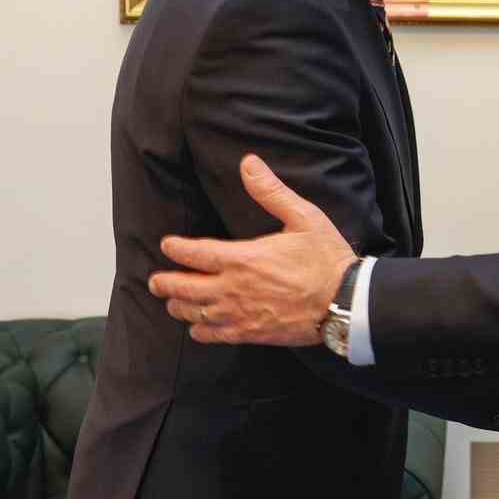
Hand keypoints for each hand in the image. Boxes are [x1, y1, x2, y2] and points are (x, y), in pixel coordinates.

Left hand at [150, 155, 355, 345]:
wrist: (343, 302)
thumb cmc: (325, 259)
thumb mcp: (303, 216)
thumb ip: (270, 191)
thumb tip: (249, 163)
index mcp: (243, 258)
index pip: (196, 253)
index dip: (176, 249)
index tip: (167, 244)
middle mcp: (234, 288)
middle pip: (184, 288)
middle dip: (165, 283)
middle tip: (155, 281)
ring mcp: (240, 314)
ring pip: (194, 314)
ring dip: (179, 307)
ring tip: (172, 303)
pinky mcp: (251, 334)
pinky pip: (214, 336)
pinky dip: (200, 331)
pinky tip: (197, 328)